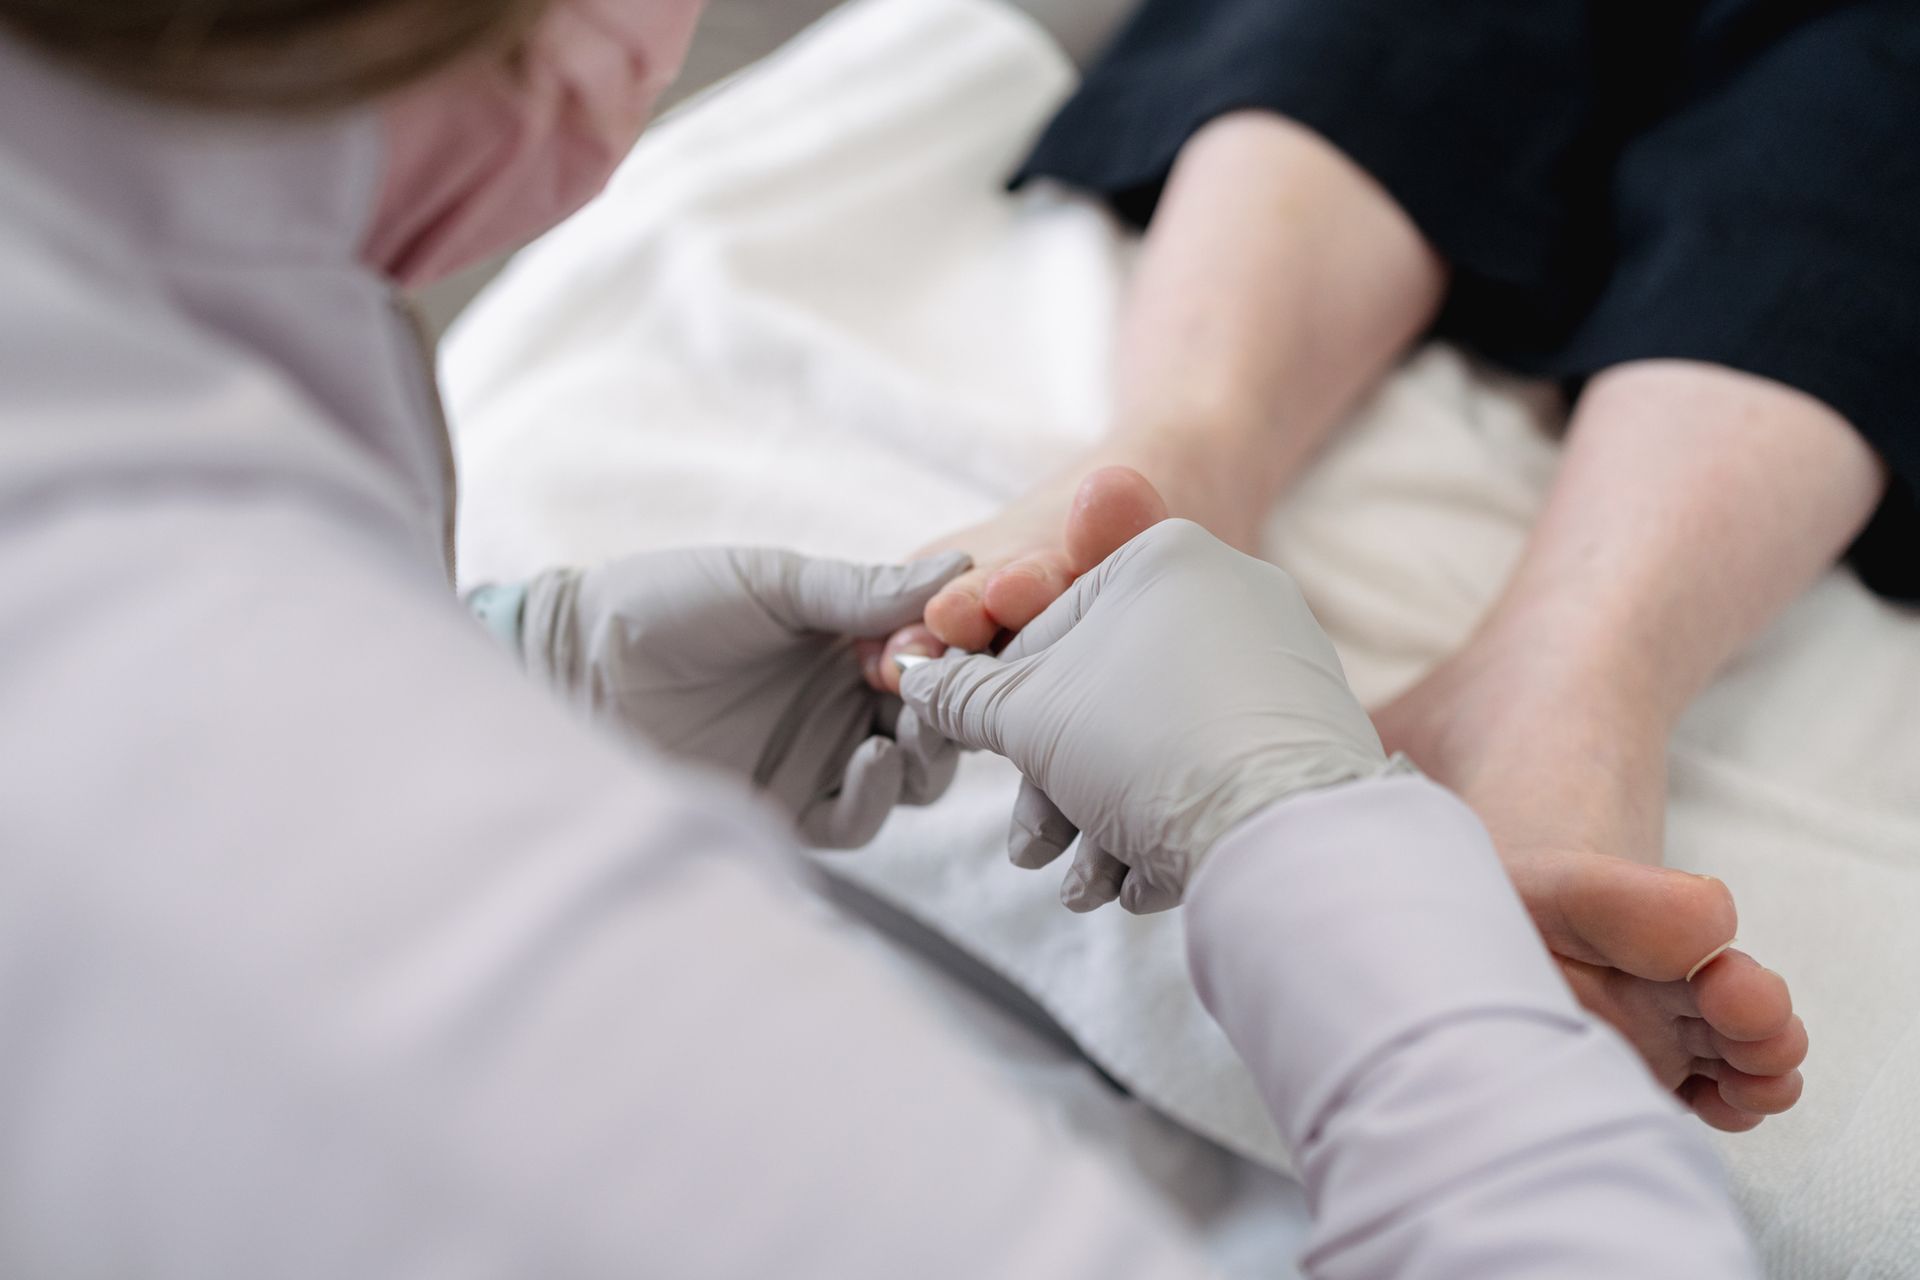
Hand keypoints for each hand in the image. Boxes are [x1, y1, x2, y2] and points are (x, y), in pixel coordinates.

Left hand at [516, 546, 971, 847]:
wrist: (577, 662)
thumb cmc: (667, 602)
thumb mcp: (772, 583)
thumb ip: (862, 589)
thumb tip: (963, 570)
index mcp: (852, 639)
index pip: (941, 653)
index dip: (967, 647)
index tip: (977, 631)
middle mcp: (849, 702)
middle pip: (942, 722)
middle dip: (958, 706)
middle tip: (955, 688)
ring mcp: (822, 759)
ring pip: (915, 777)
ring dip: (928, 752)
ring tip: (911, 724)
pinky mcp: (789, 810)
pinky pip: (857, 821)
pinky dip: (878, 794)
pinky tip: (874, 756)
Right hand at [900, 521, 1399, 911]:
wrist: (1279, 826)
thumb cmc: (1142, 746)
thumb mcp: (1025, 718)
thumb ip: (963, 696)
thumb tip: (917, 682)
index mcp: (1163, 558)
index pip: (1049, 629)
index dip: (1008, 706)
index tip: (992, 759)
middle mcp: (1231, 593)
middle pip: (1106, 698)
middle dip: (1059, 789)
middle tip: (1032, 850)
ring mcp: (1278, 662)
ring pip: (1158, 744)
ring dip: (1104, 823)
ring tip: (1086, 889)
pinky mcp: (1308, 730)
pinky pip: (1214, 769)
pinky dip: (1169, 822)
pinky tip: (1142, 882)